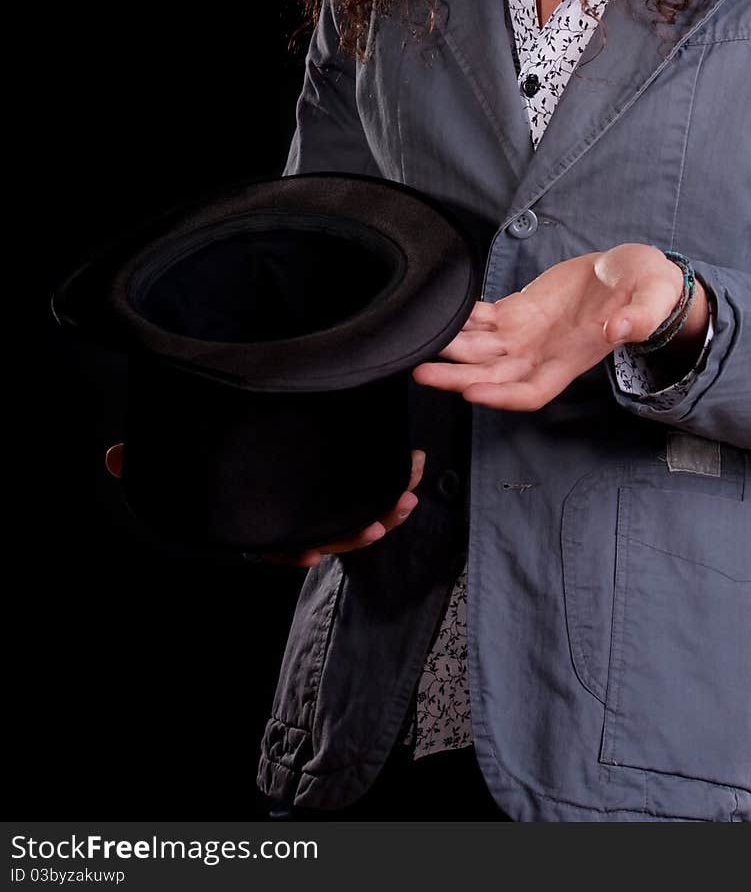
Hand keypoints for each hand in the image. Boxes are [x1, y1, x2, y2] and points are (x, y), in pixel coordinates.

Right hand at [103, 442, 425, 568]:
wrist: (239, 430)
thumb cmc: (209, 451)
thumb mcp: (180, 456)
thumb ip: (148, 460)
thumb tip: (112, 458)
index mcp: (259, 517)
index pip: (275, 543)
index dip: (295, 550)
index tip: (311, 551)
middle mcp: (291, 515)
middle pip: (328, 532)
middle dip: (359, 527)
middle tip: (384, 516)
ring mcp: (318, 501)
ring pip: (357, 518)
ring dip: (385, 509)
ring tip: (409, 494)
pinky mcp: (338, 480)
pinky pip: (369, 494)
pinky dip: (390, 488)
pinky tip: (409, 477)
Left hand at [411, 243, 708, 411]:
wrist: (633, 273)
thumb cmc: (648, 292)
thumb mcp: (652, 301)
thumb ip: (639, 318)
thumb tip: (618, 331)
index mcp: (572, 360)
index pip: (530, 391)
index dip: (501, 396)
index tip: (473, 393)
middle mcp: (542, 353)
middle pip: (493, 376)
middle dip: (457, 377)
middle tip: (421, 371)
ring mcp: (527, 332)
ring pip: (480, 349)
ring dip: (450, 347)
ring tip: (416, 341)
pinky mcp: (518, 309)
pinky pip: (483, 318)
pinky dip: (461, 317)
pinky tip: (440, 312)